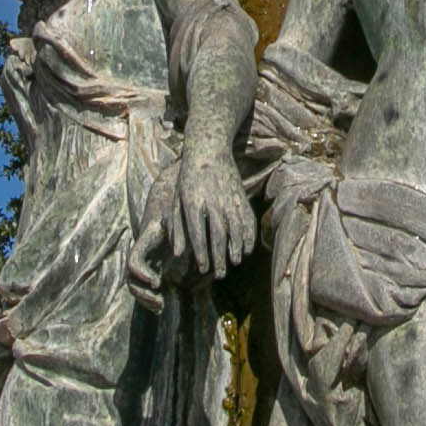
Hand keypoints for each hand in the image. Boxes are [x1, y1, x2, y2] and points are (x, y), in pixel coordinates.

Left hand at [174, 149, 256, 278]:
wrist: (209, 150)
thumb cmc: (188, 180)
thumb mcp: (176, 201)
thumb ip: (177, 228)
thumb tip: (178, 254)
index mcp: (193, 201)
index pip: (198, 232)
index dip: (201, 252)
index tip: (202, 268)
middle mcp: (213, 201)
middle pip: (218, 234)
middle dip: (219, 257)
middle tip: (218, 274)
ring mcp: (229, 198)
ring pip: (236, 228)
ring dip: (236, 248)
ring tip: (233, 263)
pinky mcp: (241, 196)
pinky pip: (248, 219)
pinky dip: (249, 236)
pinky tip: (246, 250)